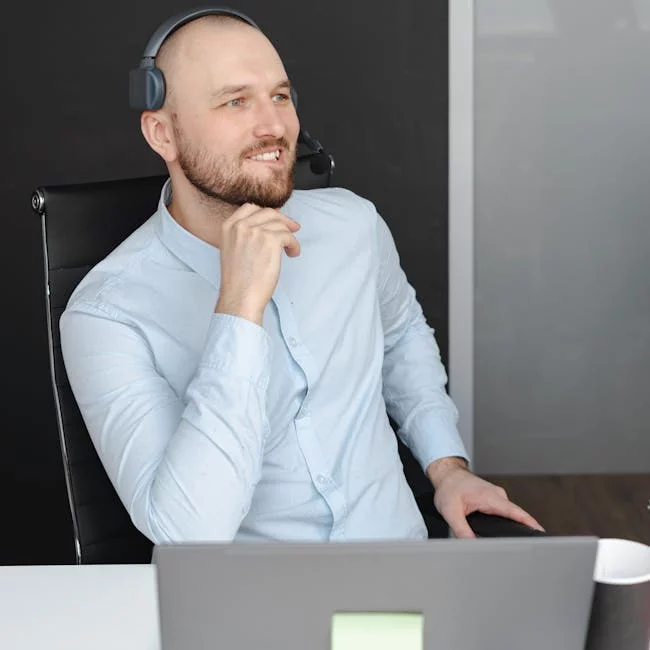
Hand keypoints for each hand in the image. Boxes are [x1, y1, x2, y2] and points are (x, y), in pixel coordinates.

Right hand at [216, 203, 300, 324]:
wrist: (240, 297)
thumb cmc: (238, 281)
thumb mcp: (233, 249)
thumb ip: (244, 235)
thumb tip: (266, 226)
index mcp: (228, 227)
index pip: (250, 208)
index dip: (267, 213)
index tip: (276, 220)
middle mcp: (240, 226)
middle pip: (268, 212)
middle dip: (282, 220)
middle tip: (292, 228)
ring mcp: (255, 231)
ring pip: (280, 225)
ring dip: (289, 236)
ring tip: (291, 249)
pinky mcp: (270, 240)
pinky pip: (288, 236)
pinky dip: (294, 245)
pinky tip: (292, 254)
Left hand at [427, 458, 543, 538]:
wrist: (447, 474)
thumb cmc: (449, 487)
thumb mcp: (450, 511)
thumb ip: (461, 529)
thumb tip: (471, 544)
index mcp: (490, 497)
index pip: (516, 512)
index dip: (530, 523)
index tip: (541, 533)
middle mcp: (497, 495)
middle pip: (516, 515)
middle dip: (523, 529)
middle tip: (530, 545)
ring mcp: (496, 497)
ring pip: (509, 514)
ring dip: (511, 526)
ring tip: (515, 541)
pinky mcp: (493, 500)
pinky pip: (503, 512)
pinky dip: (504, 521)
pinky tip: (501, 530)